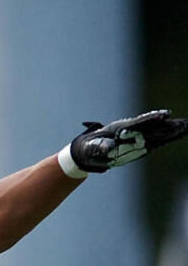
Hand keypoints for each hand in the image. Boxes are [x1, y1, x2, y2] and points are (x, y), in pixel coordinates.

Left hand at [68, 109, 187, 172]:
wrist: (88, 151)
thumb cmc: (89, 149)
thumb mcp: (92, 148)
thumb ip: (100, 147)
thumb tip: (107, 147)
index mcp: (121, 128)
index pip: (139, 122)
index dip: (152, 118)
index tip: (164, 114)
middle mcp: (132, 129)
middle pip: (153, 124)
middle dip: (167, 123)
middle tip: (184, 121)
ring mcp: (137, 135)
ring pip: (157, 131)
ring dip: (171, 129)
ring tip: (186, 126)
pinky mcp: (140, 143)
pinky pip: (157, 140)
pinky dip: (168, 137)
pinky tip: (180, 133)